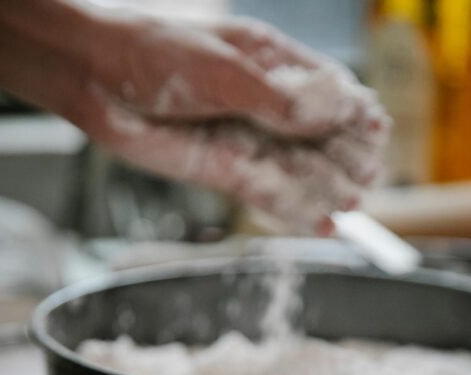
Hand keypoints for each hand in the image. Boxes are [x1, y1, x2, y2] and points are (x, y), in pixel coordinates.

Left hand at [0, 4, 387, 231]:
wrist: (94, 77)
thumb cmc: (153, 52)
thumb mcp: (226, 69)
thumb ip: (280, 97)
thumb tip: (338, 106)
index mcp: (270, 62)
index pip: (327, 91)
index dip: (353, 112)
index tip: (376, 130)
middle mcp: (264, 104)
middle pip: (319, 136)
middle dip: (344, 156)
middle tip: (367, 177)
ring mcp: (246, 140)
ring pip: (299, 170)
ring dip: (326, 188)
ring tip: (351, 205)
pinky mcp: (225, 172)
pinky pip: (269, 196)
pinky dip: (296, 211)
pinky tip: (323, 225)